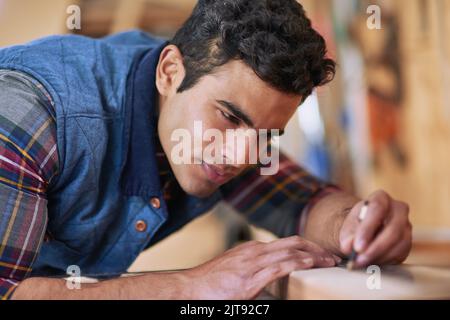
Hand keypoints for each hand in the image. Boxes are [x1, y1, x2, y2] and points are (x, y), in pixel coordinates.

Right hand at [183, 236, 340, 299]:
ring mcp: (252, 263)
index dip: (307, 247)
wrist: (190, 288)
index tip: (321, 254)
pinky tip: (310, 264)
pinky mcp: (249, 279)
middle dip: (315, 247)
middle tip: (331, 256)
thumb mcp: (236, 268)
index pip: (286, 243)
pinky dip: (297, 264)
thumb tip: (272, 273)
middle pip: (293, 242)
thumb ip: (254, 268)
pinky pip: (278, 267)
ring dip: (313, 255)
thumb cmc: (212, 282)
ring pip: (289, 252)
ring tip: (329, 261)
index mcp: (253, 249)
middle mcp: (255, 251)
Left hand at [339, 190, 412, 267]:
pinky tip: (372, 262)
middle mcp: (398, 209)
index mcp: (381, 198)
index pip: (377, 208)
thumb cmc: (356, 225)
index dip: (367, 228)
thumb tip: (348, 246)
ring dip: (379, 256)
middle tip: (359, 258)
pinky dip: (385, 260)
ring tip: (362, 262)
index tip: (357, 246)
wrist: (365, 231)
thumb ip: (347, 235)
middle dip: (375, 246)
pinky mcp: (407, 241)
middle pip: (393, 228)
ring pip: (399, 243)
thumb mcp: (348, 227)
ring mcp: (406, 226)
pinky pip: (401, 253)